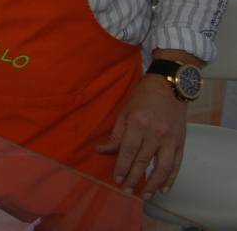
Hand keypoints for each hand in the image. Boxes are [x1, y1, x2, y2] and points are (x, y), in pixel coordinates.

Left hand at [96, 74, 187, 196]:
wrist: (170, 87)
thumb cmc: (143, 97)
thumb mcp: (125, 112)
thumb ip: (116, 134)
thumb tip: (101, 150)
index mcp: (138, 123)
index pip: (128, 150)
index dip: (122, 166)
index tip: (117, 178)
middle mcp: (155, 133)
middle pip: (143, 161)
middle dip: (135, 178)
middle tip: (127, 190)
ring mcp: (170, 138)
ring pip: (162, 167)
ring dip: (154, 183)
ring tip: (146, 194)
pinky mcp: (181, 142)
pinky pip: (176, 164)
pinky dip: (171, 177)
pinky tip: (164, 188)